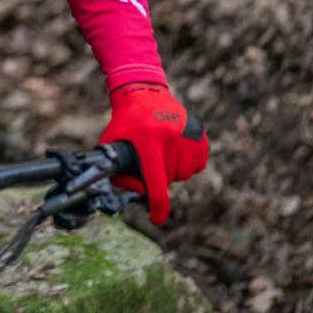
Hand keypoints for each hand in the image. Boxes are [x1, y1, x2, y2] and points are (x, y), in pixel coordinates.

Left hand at [99, 82, 208, 224]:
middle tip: (150, 159)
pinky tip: (176, 150)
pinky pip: (199, 164)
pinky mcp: (200, 133)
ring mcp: (189, 135)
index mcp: (149, 141)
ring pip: (185, 173)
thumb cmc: (125, 123)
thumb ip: (118, 173)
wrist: (144, 93)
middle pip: (171, 178)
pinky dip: (188, 163)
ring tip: (162, 152)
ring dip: (174, 170)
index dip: (157, 205)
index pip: (156, 181)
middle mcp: (172, 137)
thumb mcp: (112, 144)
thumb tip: (136, 196)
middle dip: (160, 176)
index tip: (156, 219)